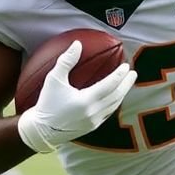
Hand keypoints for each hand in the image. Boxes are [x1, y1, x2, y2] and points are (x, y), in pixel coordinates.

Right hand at [17, 40, 136, 153]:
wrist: (41, 130)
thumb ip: (66, 61)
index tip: (126, 66)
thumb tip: (78, 43)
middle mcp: (93, 113)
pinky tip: (116, 97)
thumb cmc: (47, 103)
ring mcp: (94, 122)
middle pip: (117, 96)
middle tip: (133, 73)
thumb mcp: (53, 79)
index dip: (119, 75)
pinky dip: (115, 103)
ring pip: (114, 106)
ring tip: (127, 83)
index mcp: (85, 101)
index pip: (109, 85)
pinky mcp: (92, 127)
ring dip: (122, 93)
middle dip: (127, 84)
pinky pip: (108, 113)